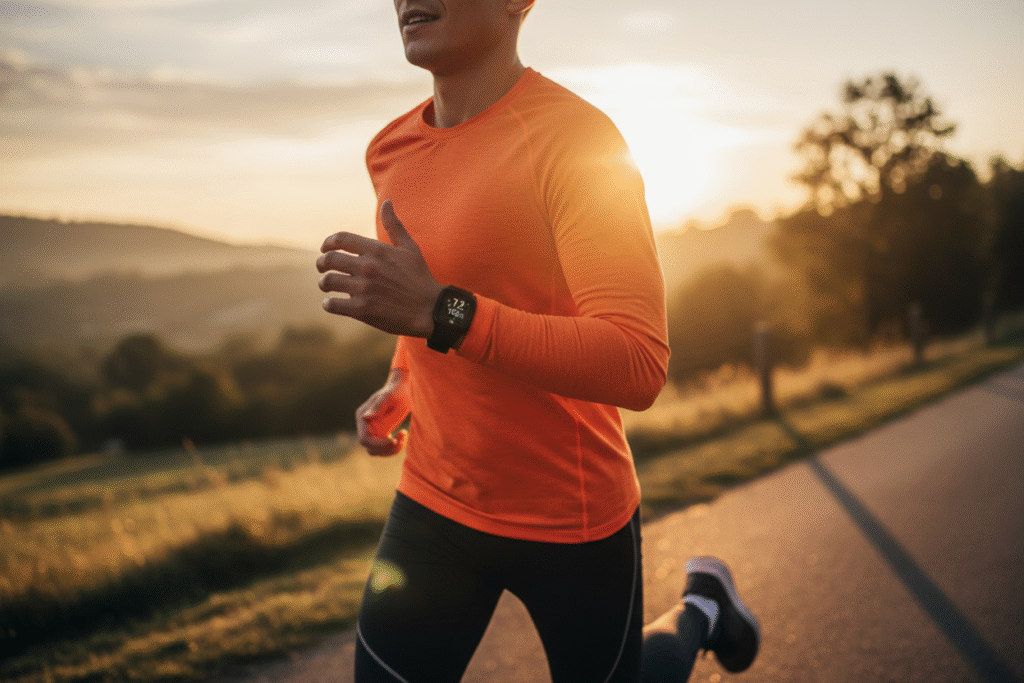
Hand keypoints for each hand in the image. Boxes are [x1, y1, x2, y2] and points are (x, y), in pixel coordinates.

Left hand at [317, 200, 441, 336]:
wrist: (430, 309)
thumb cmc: (419, 277)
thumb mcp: (410, 247)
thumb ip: (394, 225)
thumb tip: (387, 202)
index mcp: (377, 250)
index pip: (340, 238)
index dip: (327, 243)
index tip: (324, 249)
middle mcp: (367, 267)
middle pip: (329, 260)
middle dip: (321, 264)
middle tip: (321, 268)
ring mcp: (363, 289)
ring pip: (328, 282)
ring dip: (323, 283)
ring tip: (326, 285)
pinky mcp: (362, 310)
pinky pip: (333, 305)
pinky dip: (328, 304)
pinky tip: (332, 303)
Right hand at [356, 369, 410, 455]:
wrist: (402, 390)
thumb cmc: (397, 392)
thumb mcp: (389, 397)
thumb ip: (378, 406)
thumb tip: (366, 417)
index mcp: (362, 416)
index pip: (365, 439)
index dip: (379, 444)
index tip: (394, 440)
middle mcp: (364, 425)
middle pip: (369, 447)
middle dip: (386, 448)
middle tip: (402, 439)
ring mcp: (371, 430)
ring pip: (376, 451)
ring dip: (391, 450)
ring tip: (404, 435)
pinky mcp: (380, 434)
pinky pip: (383, 449)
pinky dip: (394, 447)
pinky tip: (403, 434)